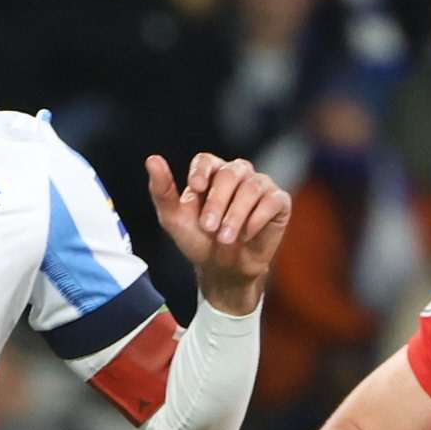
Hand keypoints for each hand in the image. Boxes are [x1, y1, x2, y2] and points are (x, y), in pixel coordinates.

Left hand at [146, 153, 289, 315]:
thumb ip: (162, 191)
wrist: (223, 270)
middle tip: (209, 228)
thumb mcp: (174, 220)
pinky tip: (246, 235)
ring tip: (225, 238)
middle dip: (217, 202)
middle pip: (229, 174)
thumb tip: (152, 159)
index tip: (196, 189)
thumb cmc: (199, 241)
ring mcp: (260, 186)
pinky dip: (258, 219)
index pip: (206, 160)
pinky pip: (272, 201)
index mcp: (211, 173)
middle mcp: (237, 174)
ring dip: (236, 215)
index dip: (201, 172)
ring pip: (252, 187)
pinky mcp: (279, 202)